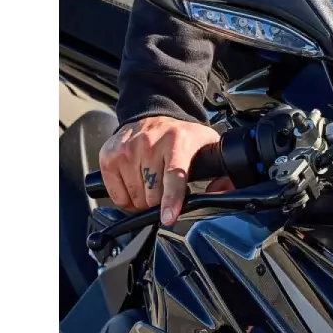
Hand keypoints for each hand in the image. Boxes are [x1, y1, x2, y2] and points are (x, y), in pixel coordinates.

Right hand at [98, 116, 224, 225]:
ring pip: (134, 198)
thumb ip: (220, 169)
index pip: (174, 175)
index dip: (171, 200)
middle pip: (152, 195)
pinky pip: (116, 195)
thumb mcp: (206, 144)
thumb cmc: (181, 136)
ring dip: (143, 200)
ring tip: (151, 183)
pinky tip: (135, 183)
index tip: (169, 217)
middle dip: (159, 202)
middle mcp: (150, 144)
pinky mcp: (109, 156)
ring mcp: (128, 150)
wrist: (153, 115)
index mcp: (177, 141)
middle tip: (165, 189)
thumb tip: (222, 190)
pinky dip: (126, 198)